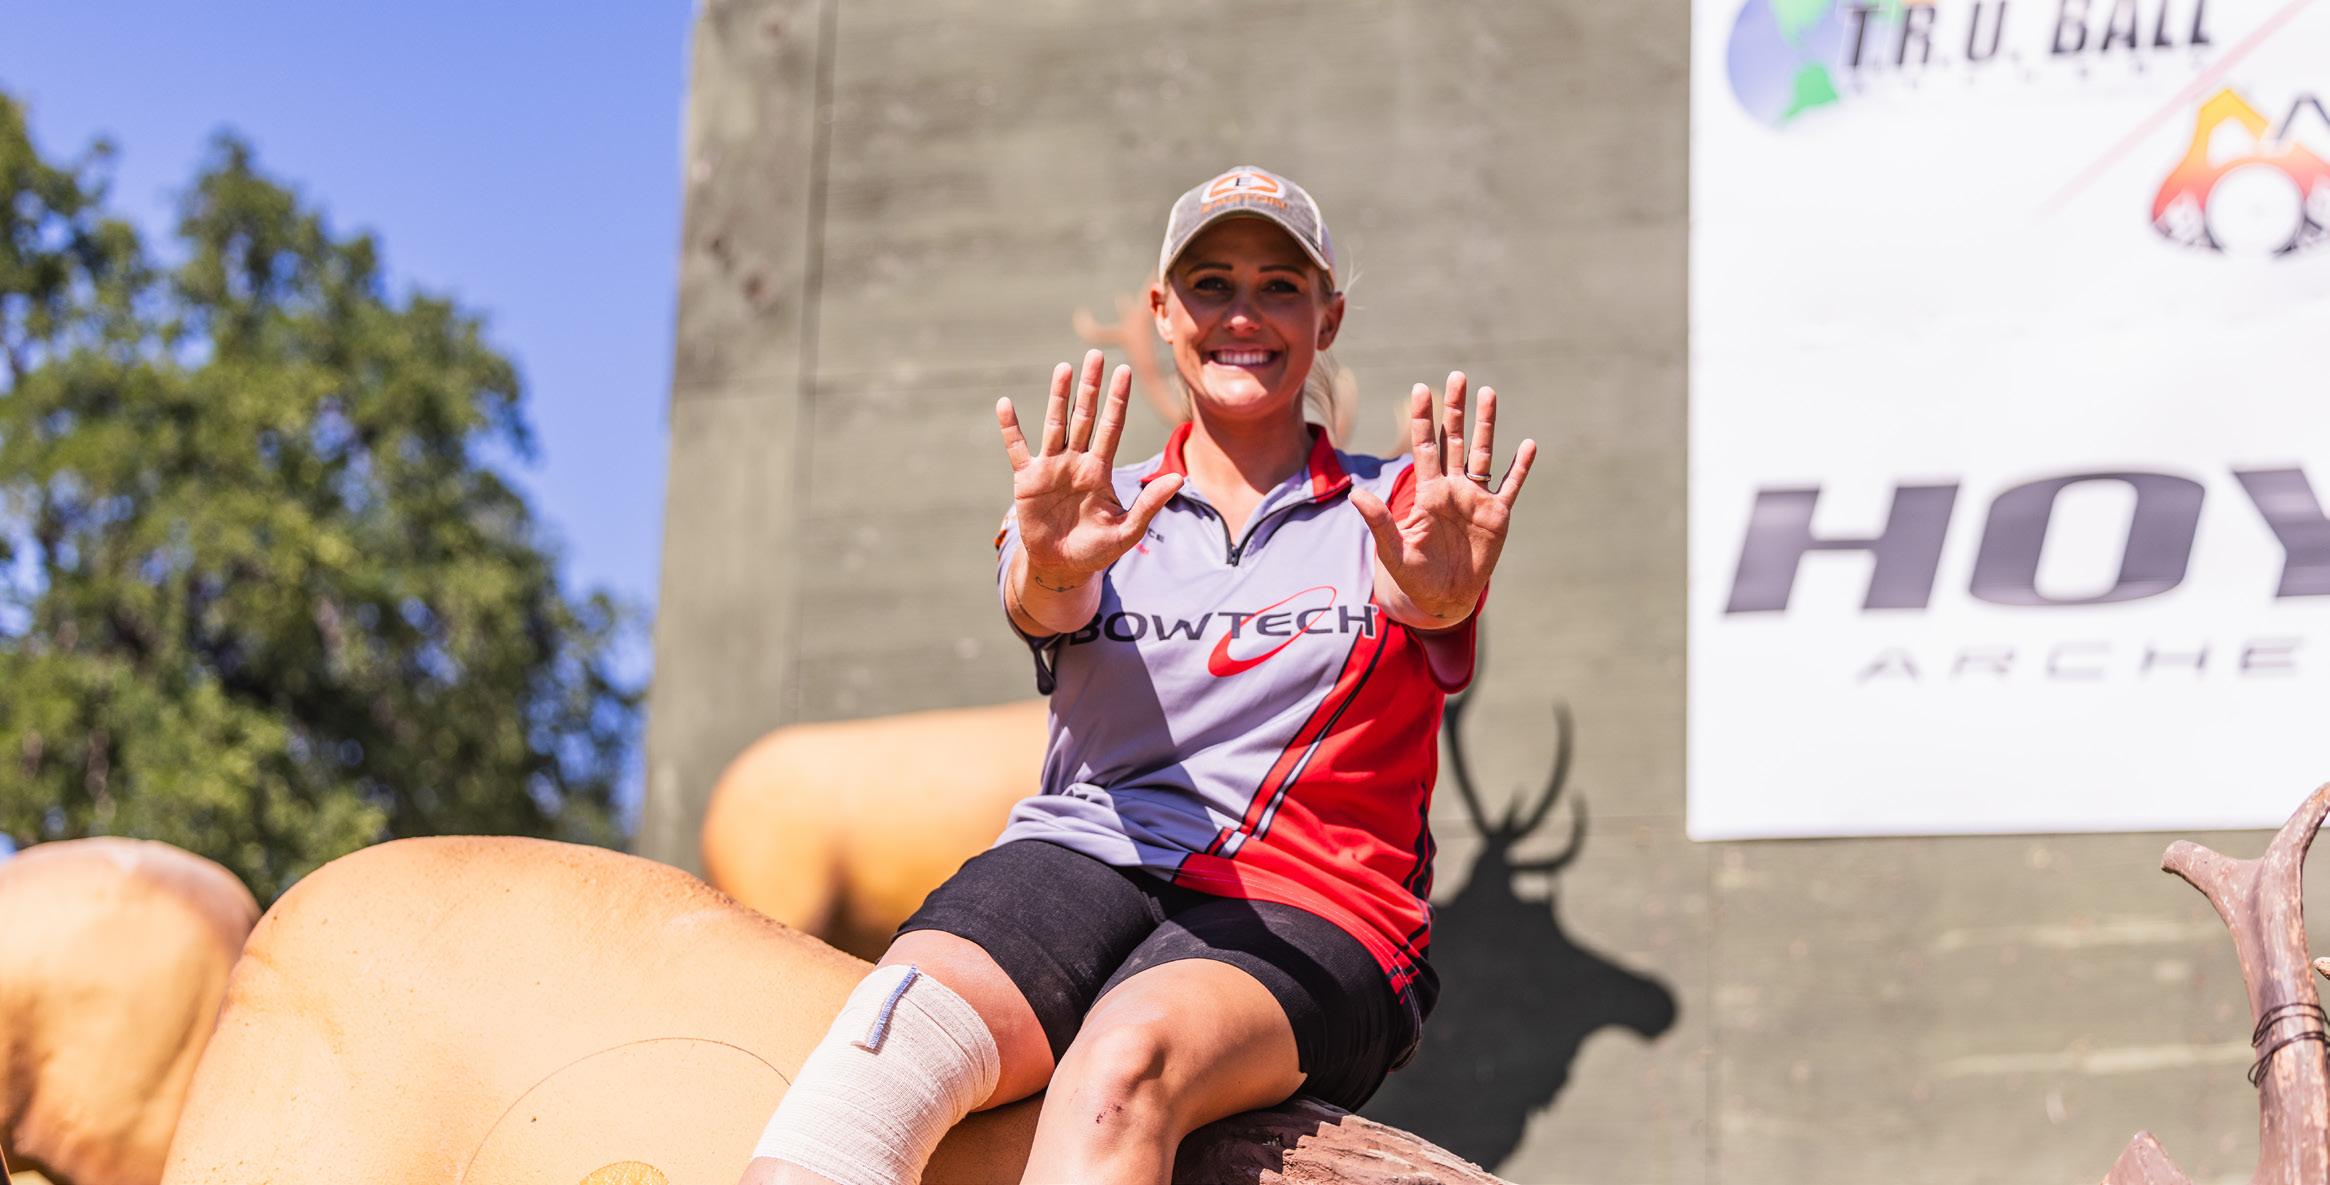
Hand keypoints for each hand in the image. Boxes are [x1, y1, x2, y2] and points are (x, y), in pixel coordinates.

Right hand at [995, 349, 1183, 587]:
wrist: (1061, 567)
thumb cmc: (1096, 550)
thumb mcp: (1127, 530)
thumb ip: (1149, 504)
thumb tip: (1178, 478)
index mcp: (1100, 470)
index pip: (1111, 427)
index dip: (1118, 400)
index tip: (1124, 371)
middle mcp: (1076, 461)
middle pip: (1084, 416)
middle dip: (1090, 387)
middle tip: (1095, 355)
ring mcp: (1051, 467)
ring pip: (1055, 424)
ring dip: (1058, 397)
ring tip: (1063, 369)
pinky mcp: (1028, 479)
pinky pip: (1018, 448)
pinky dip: (1010, 428)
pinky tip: (1004, 404)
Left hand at [1348, 372, 1536, 624]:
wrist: (1442, 598)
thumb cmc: (1414, 576)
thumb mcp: (1393, 549)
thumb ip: (1379, 521)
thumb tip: (1356, 495)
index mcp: (1428, 492)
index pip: (1424, 447)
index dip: (1422, 419)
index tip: (1419, 388)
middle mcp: (1453, 488)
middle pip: (1454, 440)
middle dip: (1455, 409)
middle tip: (1457, 376)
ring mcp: (1476, 499)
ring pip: (1482, 453)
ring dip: (1486, 425)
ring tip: (1489, 393)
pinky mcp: (1497, 516)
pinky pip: (1510, 486)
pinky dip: (1520, 467)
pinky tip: (1528, 445)